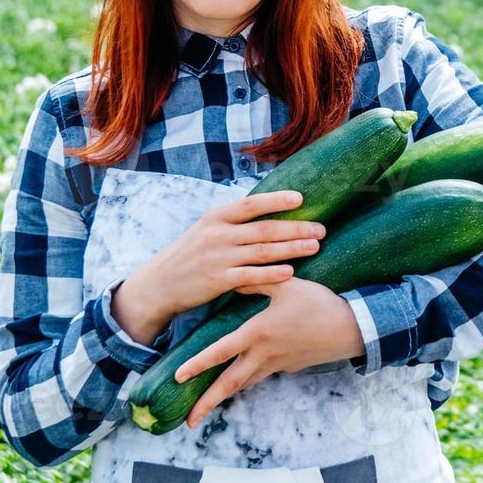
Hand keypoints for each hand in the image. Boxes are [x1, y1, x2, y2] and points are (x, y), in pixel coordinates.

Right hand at [133, 190, 327, 320]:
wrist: (160, 283)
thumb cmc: (191, 254)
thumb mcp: (207, 230)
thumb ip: (234, 222)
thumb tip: (269, 209)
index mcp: (216, 217)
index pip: (251, 204)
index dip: (276, 200)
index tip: (301, 198)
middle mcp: (218, 234)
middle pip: (264, 229)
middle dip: (296, 228)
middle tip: (322, 228)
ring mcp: (218, 257)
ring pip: (262, 251)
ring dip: (291, 249)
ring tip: (315, 246)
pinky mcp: (218, 280)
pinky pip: (251, 276)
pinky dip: (272, 274)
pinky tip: (291, 273)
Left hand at [173, 277, 365, 428]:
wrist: (351, 328)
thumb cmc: (320, 304)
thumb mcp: (287, 285)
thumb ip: (257, 282)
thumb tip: (234, 278)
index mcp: (258, 334)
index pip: (221, 352)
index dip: (198, 364)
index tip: (178, 378)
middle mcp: (264, 354)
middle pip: (230, 384)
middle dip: (207, 403)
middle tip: (188, 422)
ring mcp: (277, 364)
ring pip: (244, 383)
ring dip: (224, 395)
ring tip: (205, 407)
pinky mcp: (288, 366)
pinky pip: (261, 375)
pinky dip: (246, 380)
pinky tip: (240, 378)